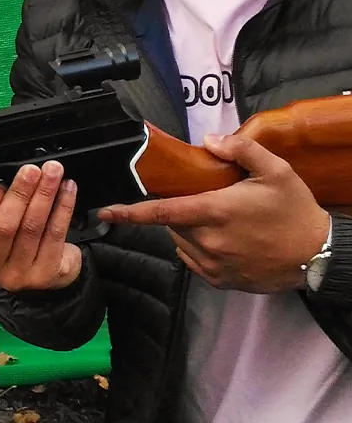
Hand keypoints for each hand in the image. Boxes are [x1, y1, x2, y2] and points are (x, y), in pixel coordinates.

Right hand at [0, 149, 81, 291]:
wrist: (38, 273)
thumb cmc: (6, 238)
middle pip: (4, 227)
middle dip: (20, 193)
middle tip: (32, 169)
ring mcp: (17, 275)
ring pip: (31, 228)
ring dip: (44, 195)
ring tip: (53, 172)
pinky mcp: (45, 275)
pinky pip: (54, 235)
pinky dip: (63, 208)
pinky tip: (67, 189)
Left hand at [97, 133, 330, 292]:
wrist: (318, 255)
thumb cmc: (295, 210)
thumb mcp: (276, 170)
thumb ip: (240, 150)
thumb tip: (208, 141)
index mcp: (215, 212)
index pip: (161, 212)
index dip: (129, 212)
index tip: (104, 211)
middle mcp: (208, 241)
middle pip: (171, 224)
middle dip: (178, 210)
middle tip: (204, 200)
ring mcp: (213, 264)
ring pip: (180, 242)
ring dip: (186, 230)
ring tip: (218, 220)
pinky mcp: (219, 281)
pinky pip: (192, 261)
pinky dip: (195, 248)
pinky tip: (220, 240)